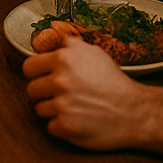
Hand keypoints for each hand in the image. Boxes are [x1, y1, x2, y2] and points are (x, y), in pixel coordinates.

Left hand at [23, 37, 144, 150]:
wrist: (134, 111)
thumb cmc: (114, 82)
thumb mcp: (93, 52)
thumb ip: (68, 44)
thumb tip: (51, 35)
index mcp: (64, 59)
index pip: (29, 67)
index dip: (36, 72)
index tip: (41, 77)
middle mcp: (60, 81)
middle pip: (31, 89)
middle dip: (43, 92)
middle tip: (57, 93)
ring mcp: (62, 105)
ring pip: (39, 109)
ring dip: (51, 109)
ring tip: (69, 106)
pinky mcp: (66, 127)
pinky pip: (50, 127)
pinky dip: (60, 126)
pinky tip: (75, 119)